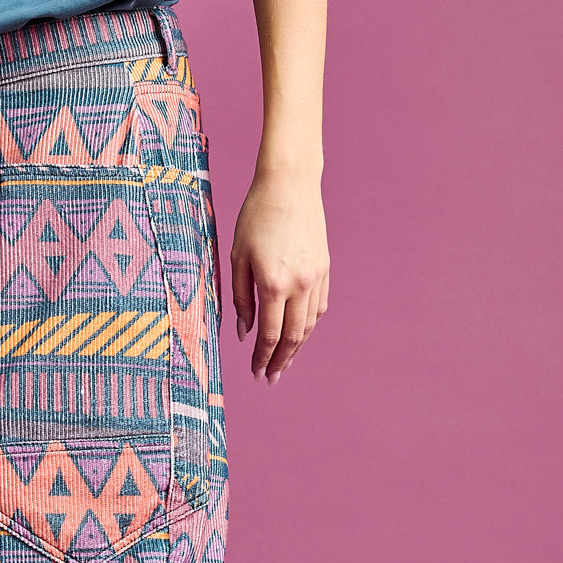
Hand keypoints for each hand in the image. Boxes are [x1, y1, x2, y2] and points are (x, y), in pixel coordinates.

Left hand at [230, 162, 328, 385]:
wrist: (290, 184)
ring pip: (308, 325)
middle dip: (280, 362)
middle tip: (270, 379)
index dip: (261, 358)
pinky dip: (308, 325)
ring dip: (296, 348)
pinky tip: (299, 334)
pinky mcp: (325, 269)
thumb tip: (243, 332)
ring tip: (283, 363)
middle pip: (292, 337)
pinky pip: (319, 307)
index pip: (269, 334)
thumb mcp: (237, 257)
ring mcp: (316, 277)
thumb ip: (239, 298)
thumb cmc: (255, 216)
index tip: (255, 373)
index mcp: (273, 284)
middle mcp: (299, 285)